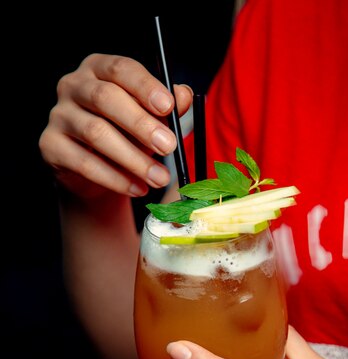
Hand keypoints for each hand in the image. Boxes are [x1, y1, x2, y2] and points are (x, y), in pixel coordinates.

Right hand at [39, 53, 192, 199]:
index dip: (145, 86)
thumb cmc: (125, 135)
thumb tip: (184, 96)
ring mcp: (59, 115)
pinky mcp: (50, 145)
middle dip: (141, 124)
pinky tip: (138, 188)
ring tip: (159, 177)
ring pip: (96, 133)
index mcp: (99, 69)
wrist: (96, 172)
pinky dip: (115, 178)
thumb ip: (167, 108)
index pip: (120, 69)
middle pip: (106, 98)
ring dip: (133, 158)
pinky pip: (84, 163)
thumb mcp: (150, 120)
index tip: (168, 106)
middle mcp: (74, 85)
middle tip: (168, 146)